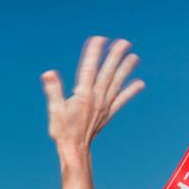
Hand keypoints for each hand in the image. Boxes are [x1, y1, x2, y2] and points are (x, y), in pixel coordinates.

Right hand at [41, 36, 143, 151]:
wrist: (75, 150)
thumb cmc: (62, 130)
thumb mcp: (54, 110)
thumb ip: (53, 90)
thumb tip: (48, 73)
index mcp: (83, 95)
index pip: (89, 68)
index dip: (94, 53)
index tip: (99, 39)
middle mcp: (97, 98)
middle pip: (108, 73)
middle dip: (115, 56)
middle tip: (124, 42)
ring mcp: (104, 105)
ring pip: (117, 83)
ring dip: (126, 69)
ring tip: (134, 57)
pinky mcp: (108, 113)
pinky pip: (121, 100)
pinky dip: (131, 91)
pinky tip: (139, 83)